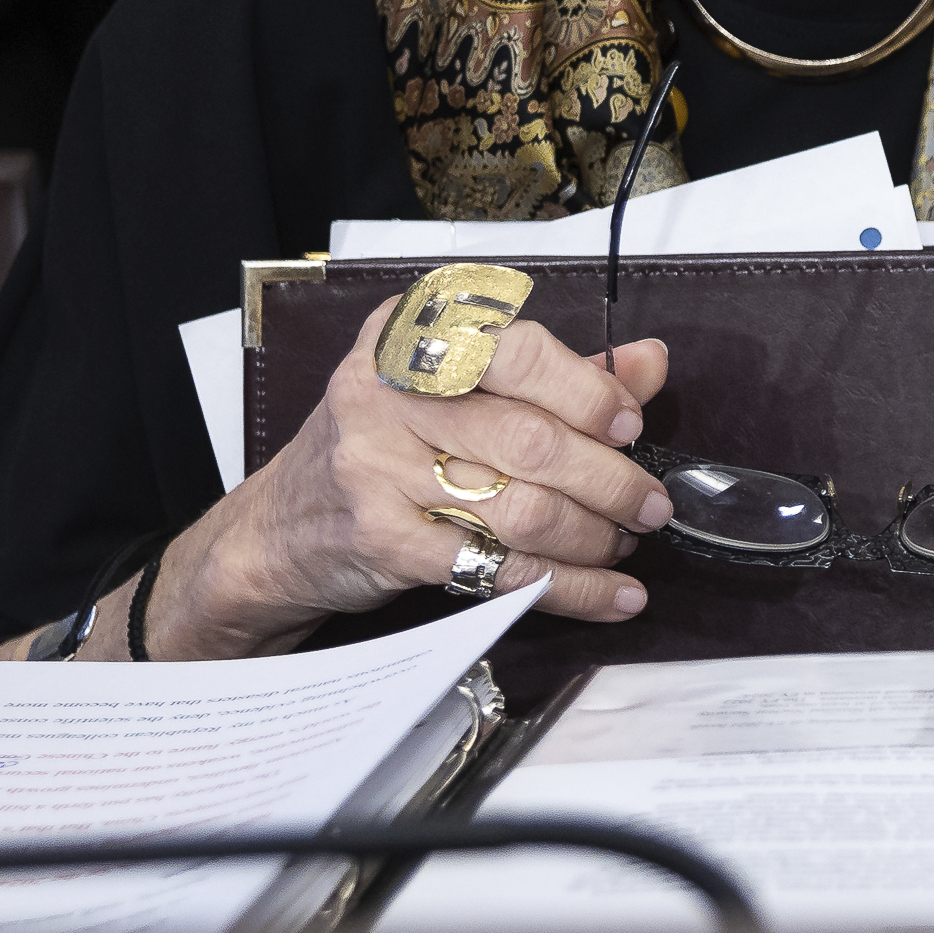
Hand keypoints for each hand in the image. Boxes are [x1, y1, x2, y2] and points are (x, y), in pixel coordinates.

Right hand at [137, 308, 673, 659]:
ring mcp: (377, 469)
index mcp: (410, 339)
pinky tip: (611, 592)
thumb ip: (556, 375)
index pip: (518, 352)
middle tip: (650, 503)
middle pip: (531, 440)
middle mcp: (385, 395)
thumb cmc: (388, 446)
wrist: (283, 527)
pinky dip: (571, 586)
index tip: (630, 424)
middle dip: (610, 480)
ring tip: (626, 541)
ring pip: (522, 508)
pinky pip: (500, 568)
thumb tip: (649, 362)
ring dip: (594, 534)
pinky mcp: (383, 540)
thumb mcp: (458, 393)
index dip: (588, 391)